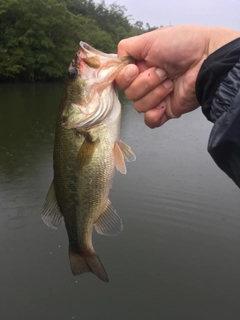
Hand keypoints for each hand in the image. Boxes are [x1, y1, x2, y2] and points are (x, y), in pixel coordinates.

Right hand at [116, 25, 239, 127]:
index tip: (135, 70)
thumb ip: (128, 48)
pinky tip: (164, 105)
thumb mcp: (150, 39)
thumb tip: (117, 62)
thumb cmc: (182, 46)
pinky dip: (154, 115)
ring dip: (155, 94)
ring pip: (138, 106)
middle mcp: (146, 82)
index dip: (124, 77)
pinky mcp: (166, 111)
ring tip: (170, 83)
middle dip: (145, 83)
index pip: (121, 79)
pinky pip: (150, 121)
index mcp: (141, 66)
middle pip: (129, 93)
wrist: (206, 62)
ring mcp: (156, 97)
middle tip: (163, 72)